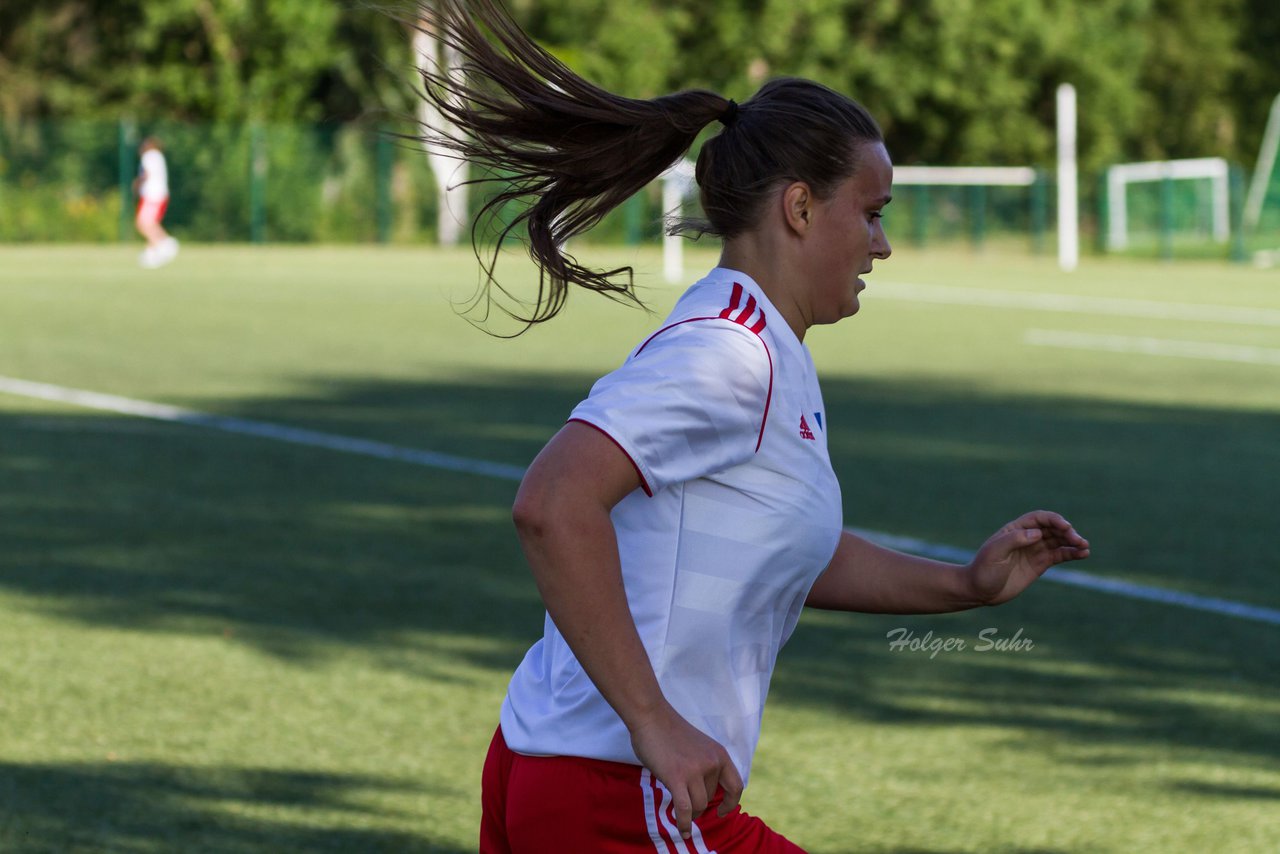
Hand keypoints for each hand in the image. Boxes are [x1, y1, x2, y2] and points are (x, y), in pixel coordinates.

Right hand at [629, 703, 742, 840]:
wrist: (651, 717)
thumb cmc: (669, 731)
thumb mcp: (699, 746)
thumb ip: (705, 765)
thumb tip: (704, 792)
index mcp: (719, 754)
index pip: (736, 786)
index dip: (731, 802)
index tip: (722, 811)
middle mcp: (712, 763)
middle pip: (711, 798)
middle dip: (700, 805)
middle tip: (687, 804)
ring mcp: (695, 770)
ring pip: (699, 805)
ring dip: (692, 814)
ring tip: (682, 814)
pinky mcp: (677, 777)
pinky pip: (685, 809)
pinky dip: (684, 823)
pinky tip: (682, 831)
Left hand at [965, 510, 1089, 605]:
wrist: (980, 591)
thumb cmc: (983, 569)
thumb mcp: (994, 553)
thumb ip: (1014, 540)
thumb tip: (1037, 533)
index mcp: (1015, 529)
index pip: (1039, 518)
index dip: (1054, 520)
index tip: (1065, 527)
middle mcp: (1027, 537)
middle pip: (1052, 529)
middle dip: (1067, 532)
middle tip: (1077, 540)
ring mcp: (1035, 550)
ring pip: (1058, 541)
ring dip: (1073, 542)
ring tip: (1085, 546)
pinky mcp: (1040, 564)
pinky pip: (1059, 555)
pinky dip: (1071, 554)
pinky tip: (1083, 554)